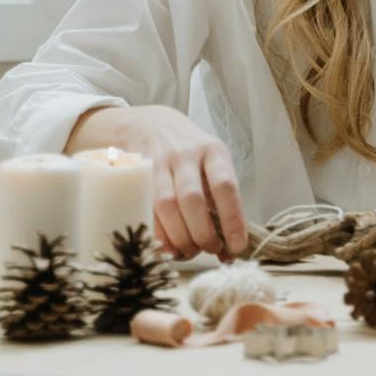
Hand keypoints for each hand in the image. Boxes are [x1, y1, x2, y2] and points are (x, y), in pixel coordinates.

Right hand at [67, 104, 248, 259]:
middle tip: (209, 250)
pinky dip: (157, 233)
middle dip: (202, 233)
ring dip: (179, 236)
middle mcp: (187, 155)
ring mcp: (159, 163)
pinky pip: (146, 209)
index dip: (232, 220)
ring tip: (188, 251)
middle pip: (193, 199)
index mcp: (214, 152)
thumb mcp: (213, 163)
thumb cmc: (191, 154)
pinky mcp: (138, 174)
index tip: (237, 247)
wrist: (152, 125)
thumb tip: (229, 249)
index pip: (226, 187)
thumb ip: (221, 199)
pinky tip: (166, 245)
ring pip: (166, 205)